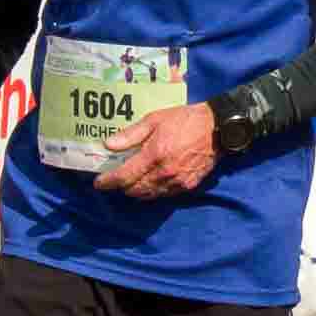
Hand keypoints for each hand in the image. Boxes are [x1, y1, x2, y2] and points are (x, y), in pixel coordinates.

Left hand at [98, 99, 217, 198]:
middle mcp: (164, 172)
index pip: (124, 176)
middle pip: (134, 189)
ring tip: (130, 182)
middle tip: (115, 180)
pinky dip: (153, 192)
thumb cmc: (184, 120)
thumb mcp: (154, 120)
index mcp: (154, 154)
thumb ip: (130, 135)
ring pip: (148, 195)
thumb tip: (108, 145)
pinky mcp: (187, 186)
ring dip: (136, 191)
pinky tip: (150, 182)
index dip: (108, 182)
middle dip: (121, 187)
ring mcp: (177, 181)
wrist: (217, 129)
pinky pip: (164, 194)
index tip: (99, 183)